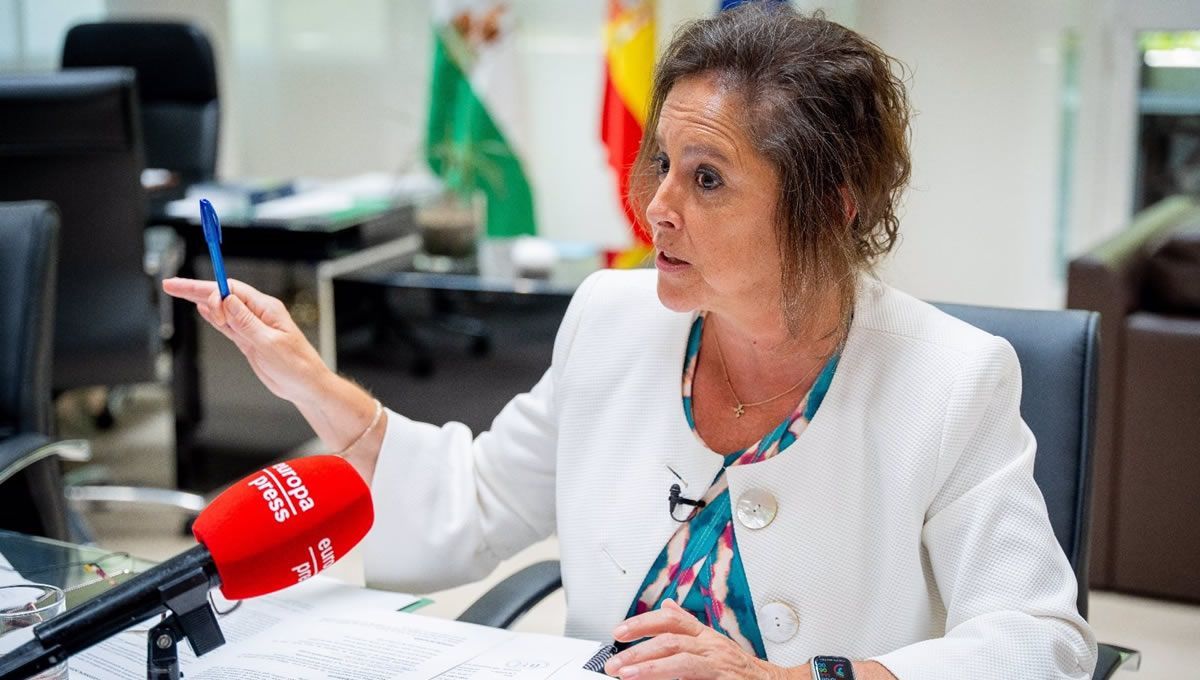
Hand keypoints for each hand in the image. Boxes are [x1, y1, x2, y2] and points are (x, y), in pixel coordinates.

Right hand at [162, 277, 329, 404]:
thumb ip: (247, 323)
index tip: (194, 296)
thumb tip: (228, 300)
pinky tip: (201, 310)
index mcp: (266, 309)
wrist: (306, 386)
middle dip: (196, 289)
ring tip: (178, 291)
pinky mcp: (249, 340)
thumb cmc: (297, 365)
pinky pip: (227, 324)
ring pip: (221, 309)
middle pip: (223, 295)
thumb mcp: (270, 343)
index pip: (232, 291)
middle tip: (171, 284)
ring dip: (200, 300)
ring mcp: (252, 327)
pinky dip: (213, 317)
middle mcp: (258, 314)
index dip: (210, 290)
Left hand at [604, 600, 784, 679]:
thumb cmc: (738, 666)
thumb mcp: (712, 640)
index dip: (642, 622)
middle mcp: (710, 646)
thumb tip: (668, 605)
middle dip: (638, 649)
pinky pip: (694, 677)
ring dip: (651, 667)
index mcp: (704, 634)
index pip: (669, 619)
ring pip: (680, 659)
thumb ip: (688, 624)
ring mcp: (717, 664)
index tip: (619, 631)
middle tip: (614, 662)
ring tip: (628, 674)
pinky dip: (672, 679)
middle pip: (670, 639)